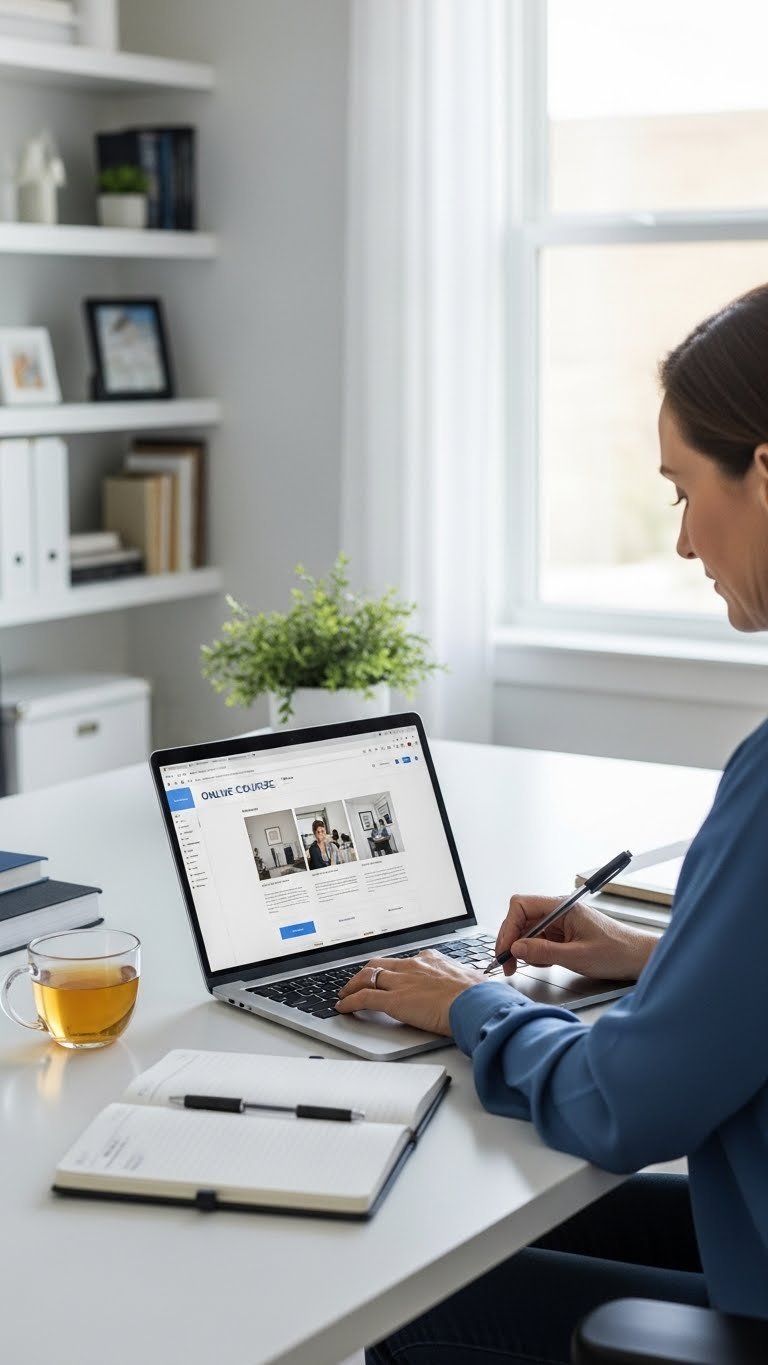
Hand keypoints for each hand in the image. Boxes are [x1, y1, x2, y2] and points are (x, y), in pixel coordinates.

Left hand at [336, 951, 485, 1035]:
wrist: (477, 1003)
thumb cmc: (481, 997)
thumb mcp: (471, 983)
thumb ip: (462, 986)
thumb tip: (473, 992)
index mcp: (432, 960)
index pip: (404, 961)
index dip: (392, 968)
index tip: (388, 973)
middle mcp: (414, 966)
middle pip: (380, 964)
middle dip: (366, 972)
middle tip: (358, 981)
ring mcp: (402, 982)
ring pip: (367, 978)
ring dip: (353, 986)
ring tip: (346, 993)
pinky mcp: (394, 1000)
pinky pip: (364, 998)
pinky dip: (350, 1002)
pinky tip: (343, 1007)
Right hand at [495, 895, 656, 981]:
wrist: (639, 959)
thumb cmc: (618, 952)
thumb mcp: (578, 957)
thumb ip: (543, 952)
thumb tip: (516, 948)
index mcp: (563, 906)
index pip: (522, 906)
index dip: (508, 927)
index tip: (505, 949)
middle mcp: (560, 911)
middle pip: (522, 918)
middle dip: (512, 940)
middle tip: (507, 964)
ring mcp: (561, 923)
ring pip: (529, 931)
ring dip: (523, 949)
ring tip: (526, 966)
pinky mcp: (565, 935)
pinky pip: (540, 940)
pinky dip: (536, 953)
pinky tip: (544, 963)